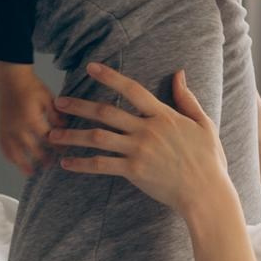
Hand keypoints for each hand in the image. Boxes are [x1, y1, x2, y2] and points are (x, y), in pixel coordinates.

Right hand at [0, 63, 59, 174]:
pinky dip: (9, 156)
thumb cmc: (32, 87)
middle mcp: (17, 127)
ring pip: (15, 152)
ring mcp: (7, 129)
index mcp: (31, 119)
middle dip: (42, 158)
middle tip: (51, 165)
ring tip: (31, 172)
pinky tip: (15, 163)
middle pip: (31, 149)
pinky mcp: (0, 128)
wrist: (11, 78)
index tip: (64, 153)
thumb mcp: (48, 98)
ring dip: (23, 163)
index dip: (57, 147)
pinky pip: (3, 146)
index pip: (47, 138)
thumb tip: (64, 128)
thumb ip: (56, 115)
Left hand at [48, 63, 228, 213]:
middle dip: (79, 106)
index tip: (90, 68)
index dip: (110, 77)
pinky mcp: (133, 171)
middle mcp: (147, 130)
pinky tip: (66, 163)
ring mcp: (139, 150)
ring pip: (97, 137)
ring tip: (52, 134)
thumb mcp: (204, 124)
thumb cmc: (208, 159)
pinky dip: (81, 164)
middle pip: (106, 112)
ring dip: (72, 135)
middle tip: (58, 102)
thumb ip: (187, 99)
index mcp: (163, 116)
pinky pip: (101, 165)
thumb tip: (179, 74)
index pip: (132, 90)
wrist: (206, 192)